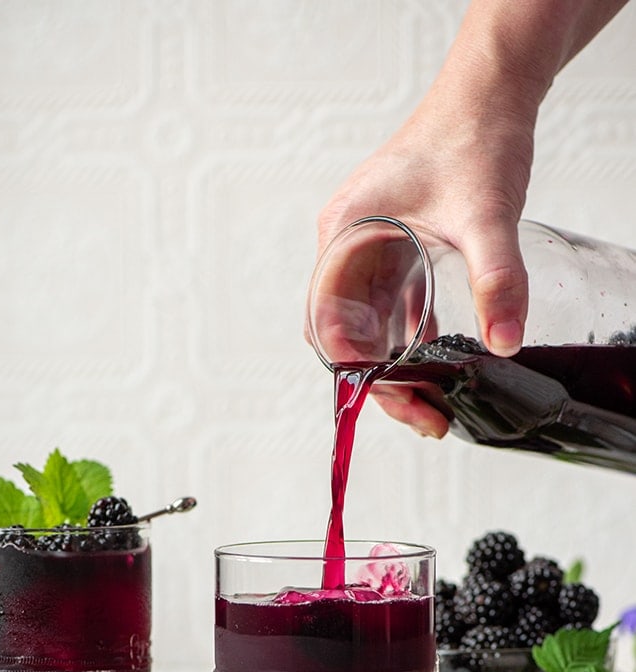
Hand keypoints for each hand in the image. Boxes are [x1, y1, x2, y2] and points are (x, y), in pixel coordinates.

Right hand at [312, 48, 536, 436]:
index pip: (325, 320)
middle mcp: (349, 248)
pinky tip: (439, 368)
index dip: (349, 365)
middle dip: (379, 384)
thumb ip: (497, 277)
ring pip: (369, 331)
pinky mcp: (398, 255)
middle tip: (423, 417)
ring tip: (432, 409)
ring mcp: (371, 253)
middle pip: (346, 336)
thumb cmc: (472, 135)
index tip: (383, 393)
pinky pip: (394, 314)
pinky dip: (412, 345)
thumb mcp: (486, 213)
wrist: (491, 95)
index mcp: (344, 236)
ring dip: (396, 372)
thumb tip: (505, 339)